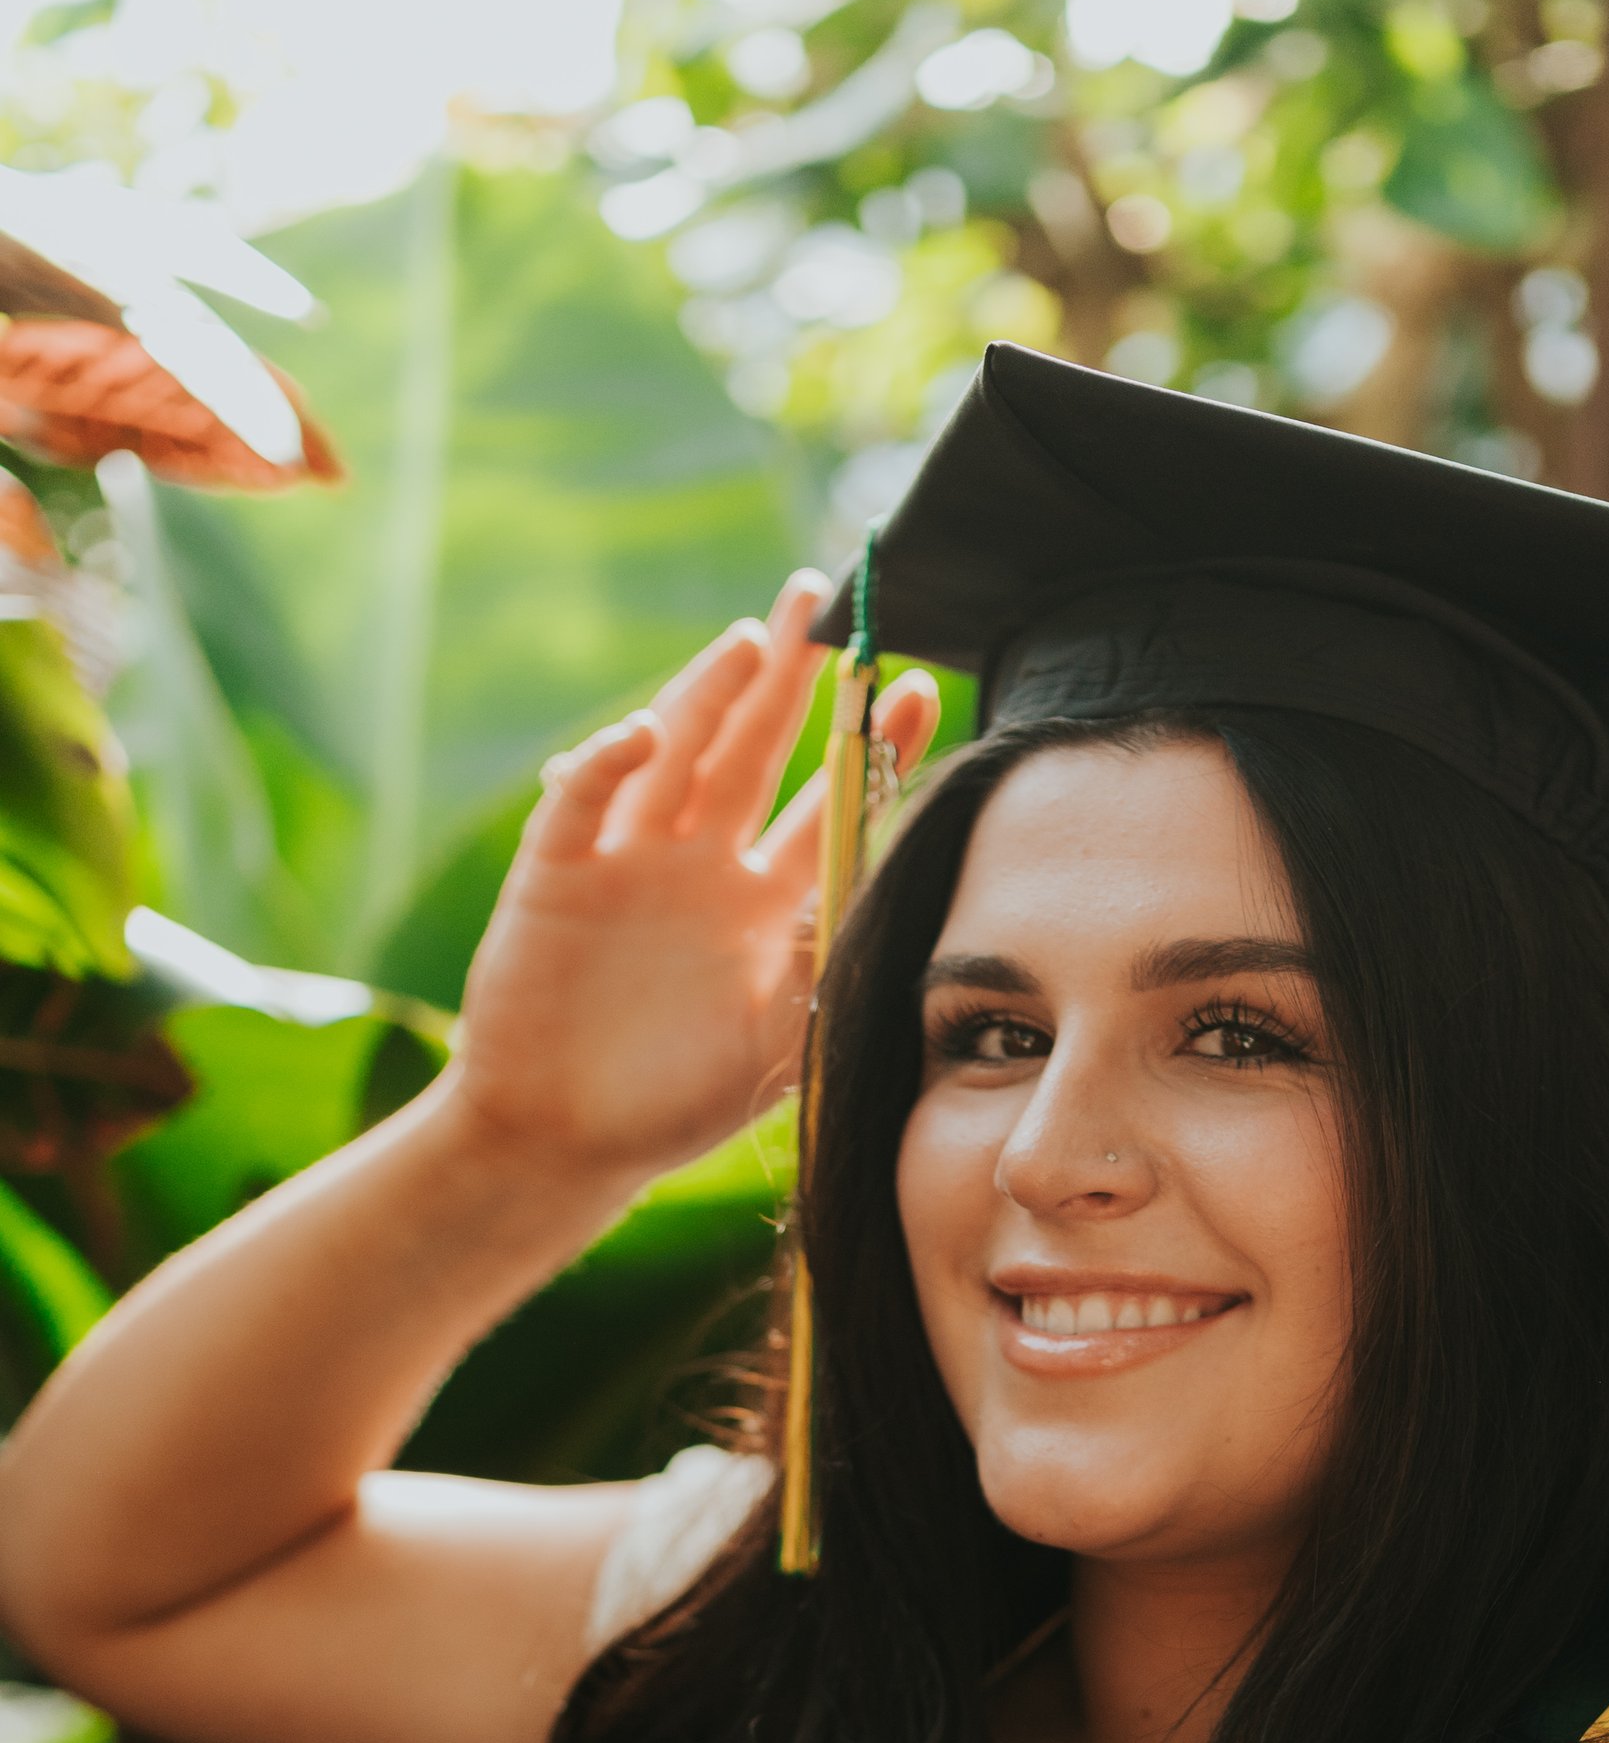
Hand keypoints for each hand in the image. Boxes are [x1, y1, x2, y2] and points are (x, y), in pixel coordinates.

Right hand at [444, 572, 942, 1189]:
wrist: (567, 1143)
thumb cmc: (673, 1102)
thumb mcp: (778, 1048)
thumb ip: (829, 981)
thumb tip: (900, 917)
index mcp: (762, 900)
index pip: (828, 802)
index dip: (869, 748)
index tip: (919, 689)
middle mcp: (700, 863)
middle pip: (753, 748)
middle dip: (789, 676)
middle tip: (825, 599)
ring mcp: (627, 861)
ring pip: (673, 756)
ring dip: (707, 696)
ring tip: (752, 642)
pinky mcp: (555, 875)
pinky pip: (581, 805)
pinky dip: (607, 765)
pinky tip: (644, 736)